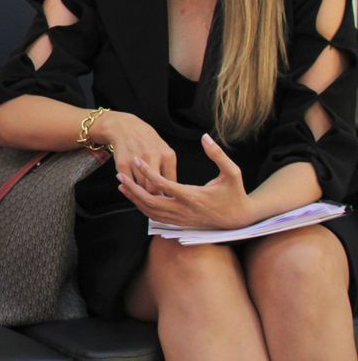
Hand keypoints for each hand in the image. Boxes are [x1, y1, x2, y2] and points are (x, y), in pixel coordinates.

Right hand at [98, 111, 176, 193]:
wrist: (124, 127)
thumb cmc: (146, 140)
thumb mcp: (163, 150)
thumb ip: (168, 168)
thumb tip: (170, 189)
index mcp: (167, 155)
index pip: (171, 183)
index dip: (168, 194)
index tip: (167, 198)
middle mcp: (153, 157)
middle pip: (155, 188)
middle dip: (155, 197)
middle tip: (155, 202)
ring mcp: (136, 161)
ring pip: (142, 188)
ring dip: (142, 193)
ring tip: (144, 195)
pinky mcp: (123, 164)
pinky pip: (129, 183)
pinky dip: (131, 187)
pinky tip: (132, 186)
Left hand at [116, 133, 255, 229]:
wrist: (239, 219)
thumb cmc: (236, 194)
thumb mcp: (232, 172)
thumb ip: (218, 155)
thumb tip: (206, 137)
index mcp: (193, 196)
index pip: (163, 184)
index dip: (147, 171)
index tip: (136, 159)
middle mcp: (183, 209)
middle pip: (150, 201)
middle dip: (133, 189)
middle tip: (120, 176)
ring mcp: (180, 219)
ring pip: (150, 212)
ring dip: (134, 199)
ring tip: (122, 186)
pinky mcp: (179, 223)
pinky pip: (156, 218)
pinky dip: (143, 208)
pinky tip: (135, 198)